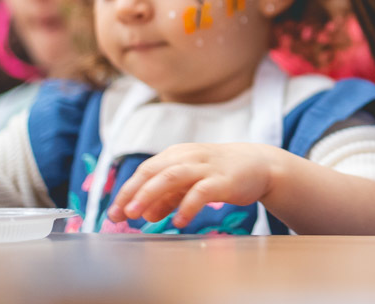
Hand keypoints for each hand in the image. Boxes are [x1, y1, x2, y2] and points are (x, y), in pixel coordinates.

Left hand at [106, 143, 279, 228]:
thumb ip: (168, 196)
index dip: (128, 190)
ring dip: (153, 193)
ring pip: (174, 175)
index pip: (146, 169)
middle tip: (121, 213)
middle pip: (155, 170)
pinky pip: (202, 192)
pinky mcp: (224, 180)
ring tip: (139, 214)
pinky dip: (187, 206)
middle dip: (134, 191)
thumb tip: (145, 214)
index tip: (113, 211)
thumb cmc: (221, 172)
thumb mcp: (191, 181)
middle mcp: (190, 157)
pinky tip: (178, 221)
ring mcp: (207, 167)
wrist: (260, 164)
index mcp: (179, 154)